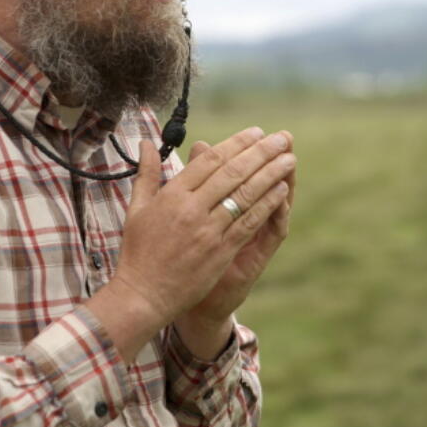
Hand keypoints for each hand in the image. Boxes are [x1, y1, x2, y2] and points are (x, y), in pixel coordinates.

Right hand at [86, 127, 295, 361]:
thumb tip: (145, 142)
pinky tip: (281, 191)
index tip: (255, 132)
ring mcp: (208, 231)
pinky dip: (267, 205)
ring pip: (245, 195)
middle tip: (282, 138)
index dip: (235, 144)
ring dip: (271, 174)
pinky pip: (249, 222)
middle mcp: (191, 209)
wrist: (143, 294)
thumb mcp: (137, 208)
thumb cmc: (138, 251)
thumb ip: (146, 173)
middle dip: (261, 152)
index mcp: (172, 195)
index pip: (210, 161)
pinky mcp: (221, 252)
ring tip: (289, 158)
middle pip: (233, 172)